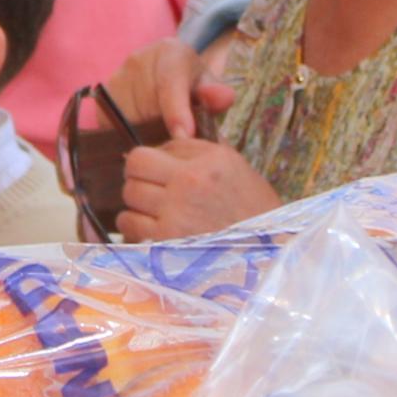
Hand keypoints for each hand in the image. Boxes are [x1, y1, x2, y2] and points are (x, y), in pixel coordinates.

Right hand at [103, 36, 236, 145]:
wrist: (164, 76)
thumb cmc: (192, 86)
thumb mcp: (208, 86)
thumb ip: (216, 94)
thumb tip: (223, 97)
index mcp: (169, 53)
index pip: (170, 82)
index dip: (177, 112)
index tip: (185, 136)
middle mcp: (137, 62)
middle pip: (149, 107)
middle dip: (166, 133)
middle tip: (181, 153)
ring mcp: (116, 80)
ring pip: (129, 122)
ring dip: (148, 141)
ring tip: (166, 150)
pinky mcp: (102, 102)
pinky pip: (114, 130)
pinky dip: (130, 143)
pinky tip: (147, 147)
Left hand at [116, 134, 278, 239]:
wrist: (269, 252)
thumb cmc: (252, 209)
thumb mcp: (232, 166)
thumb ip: (194, 150)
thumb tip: (160, 145)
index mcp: (207, 160)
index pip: (146, 152)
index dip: (145, 163)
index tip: (154, 174)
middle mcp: (190, 182)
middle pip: (133, 171)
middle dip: (139, 182)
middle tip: (153, 194)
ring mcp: (177, 213)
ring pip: (128, 198)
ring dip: (137, 206)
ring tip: (156, 214)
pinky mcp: (168, 241)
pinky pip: (129, 226)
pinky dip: (136, 228)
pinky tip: (155, 231)